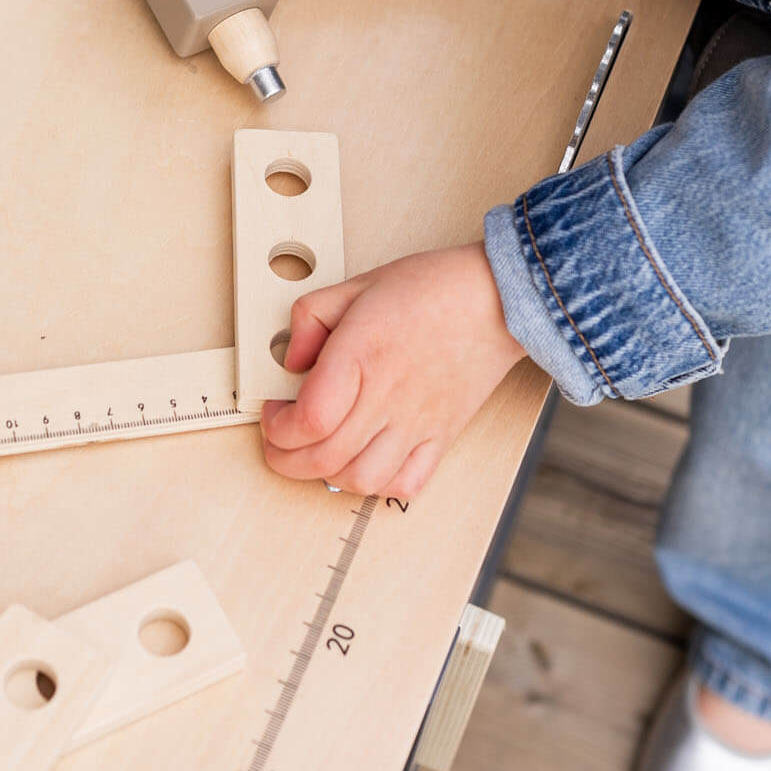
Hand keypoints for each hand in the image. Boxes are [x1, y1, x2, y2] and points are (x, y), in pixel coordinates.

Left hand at [261, 243, 526, 498]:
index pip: (309, 420)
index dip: (277, 427)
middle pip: (325, 458)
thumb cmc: (432, 289)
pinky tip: (365, 462)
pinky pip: (408, 483)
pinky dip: (379, 484)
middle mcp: (388, 397)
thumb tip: (290, 359)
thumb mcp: (355, 286)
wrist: (496, 299)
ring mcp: (417, 422)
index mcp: (361, 357)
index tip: (274, 412)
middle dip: (286, 458)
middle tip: (281, 440)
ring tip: (320, 450)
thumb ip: (309, 318)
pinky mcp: (441, 436)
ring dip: (328, 475)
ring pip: (362, 480)